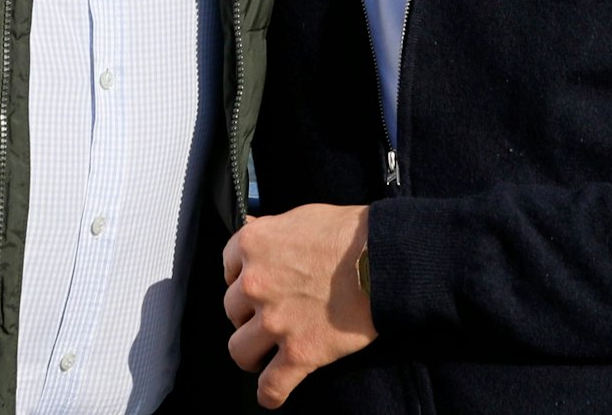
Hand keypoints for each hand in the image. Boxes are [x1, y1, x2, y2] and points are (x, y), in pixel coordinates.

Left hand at [222, 204, 375, 407]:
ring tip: (265, 351)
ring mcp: (275, 321)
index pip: (228, 269)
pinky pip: (271, 386)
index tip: (256, 286)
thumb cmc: (346, 234)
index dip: (242, 278)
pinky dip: (269, 393)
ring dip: (252, 352)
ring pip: (240, 350)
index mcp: (253, 246)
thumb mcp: (299, 217)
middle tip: (270, 314)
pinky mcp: (299, 353)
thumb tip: (250, 229)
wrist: (382, 257)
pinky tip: (272, 392)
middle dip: (248, 314)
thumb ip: (269, 229)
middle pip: (232, 310)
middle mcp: (255, 284)